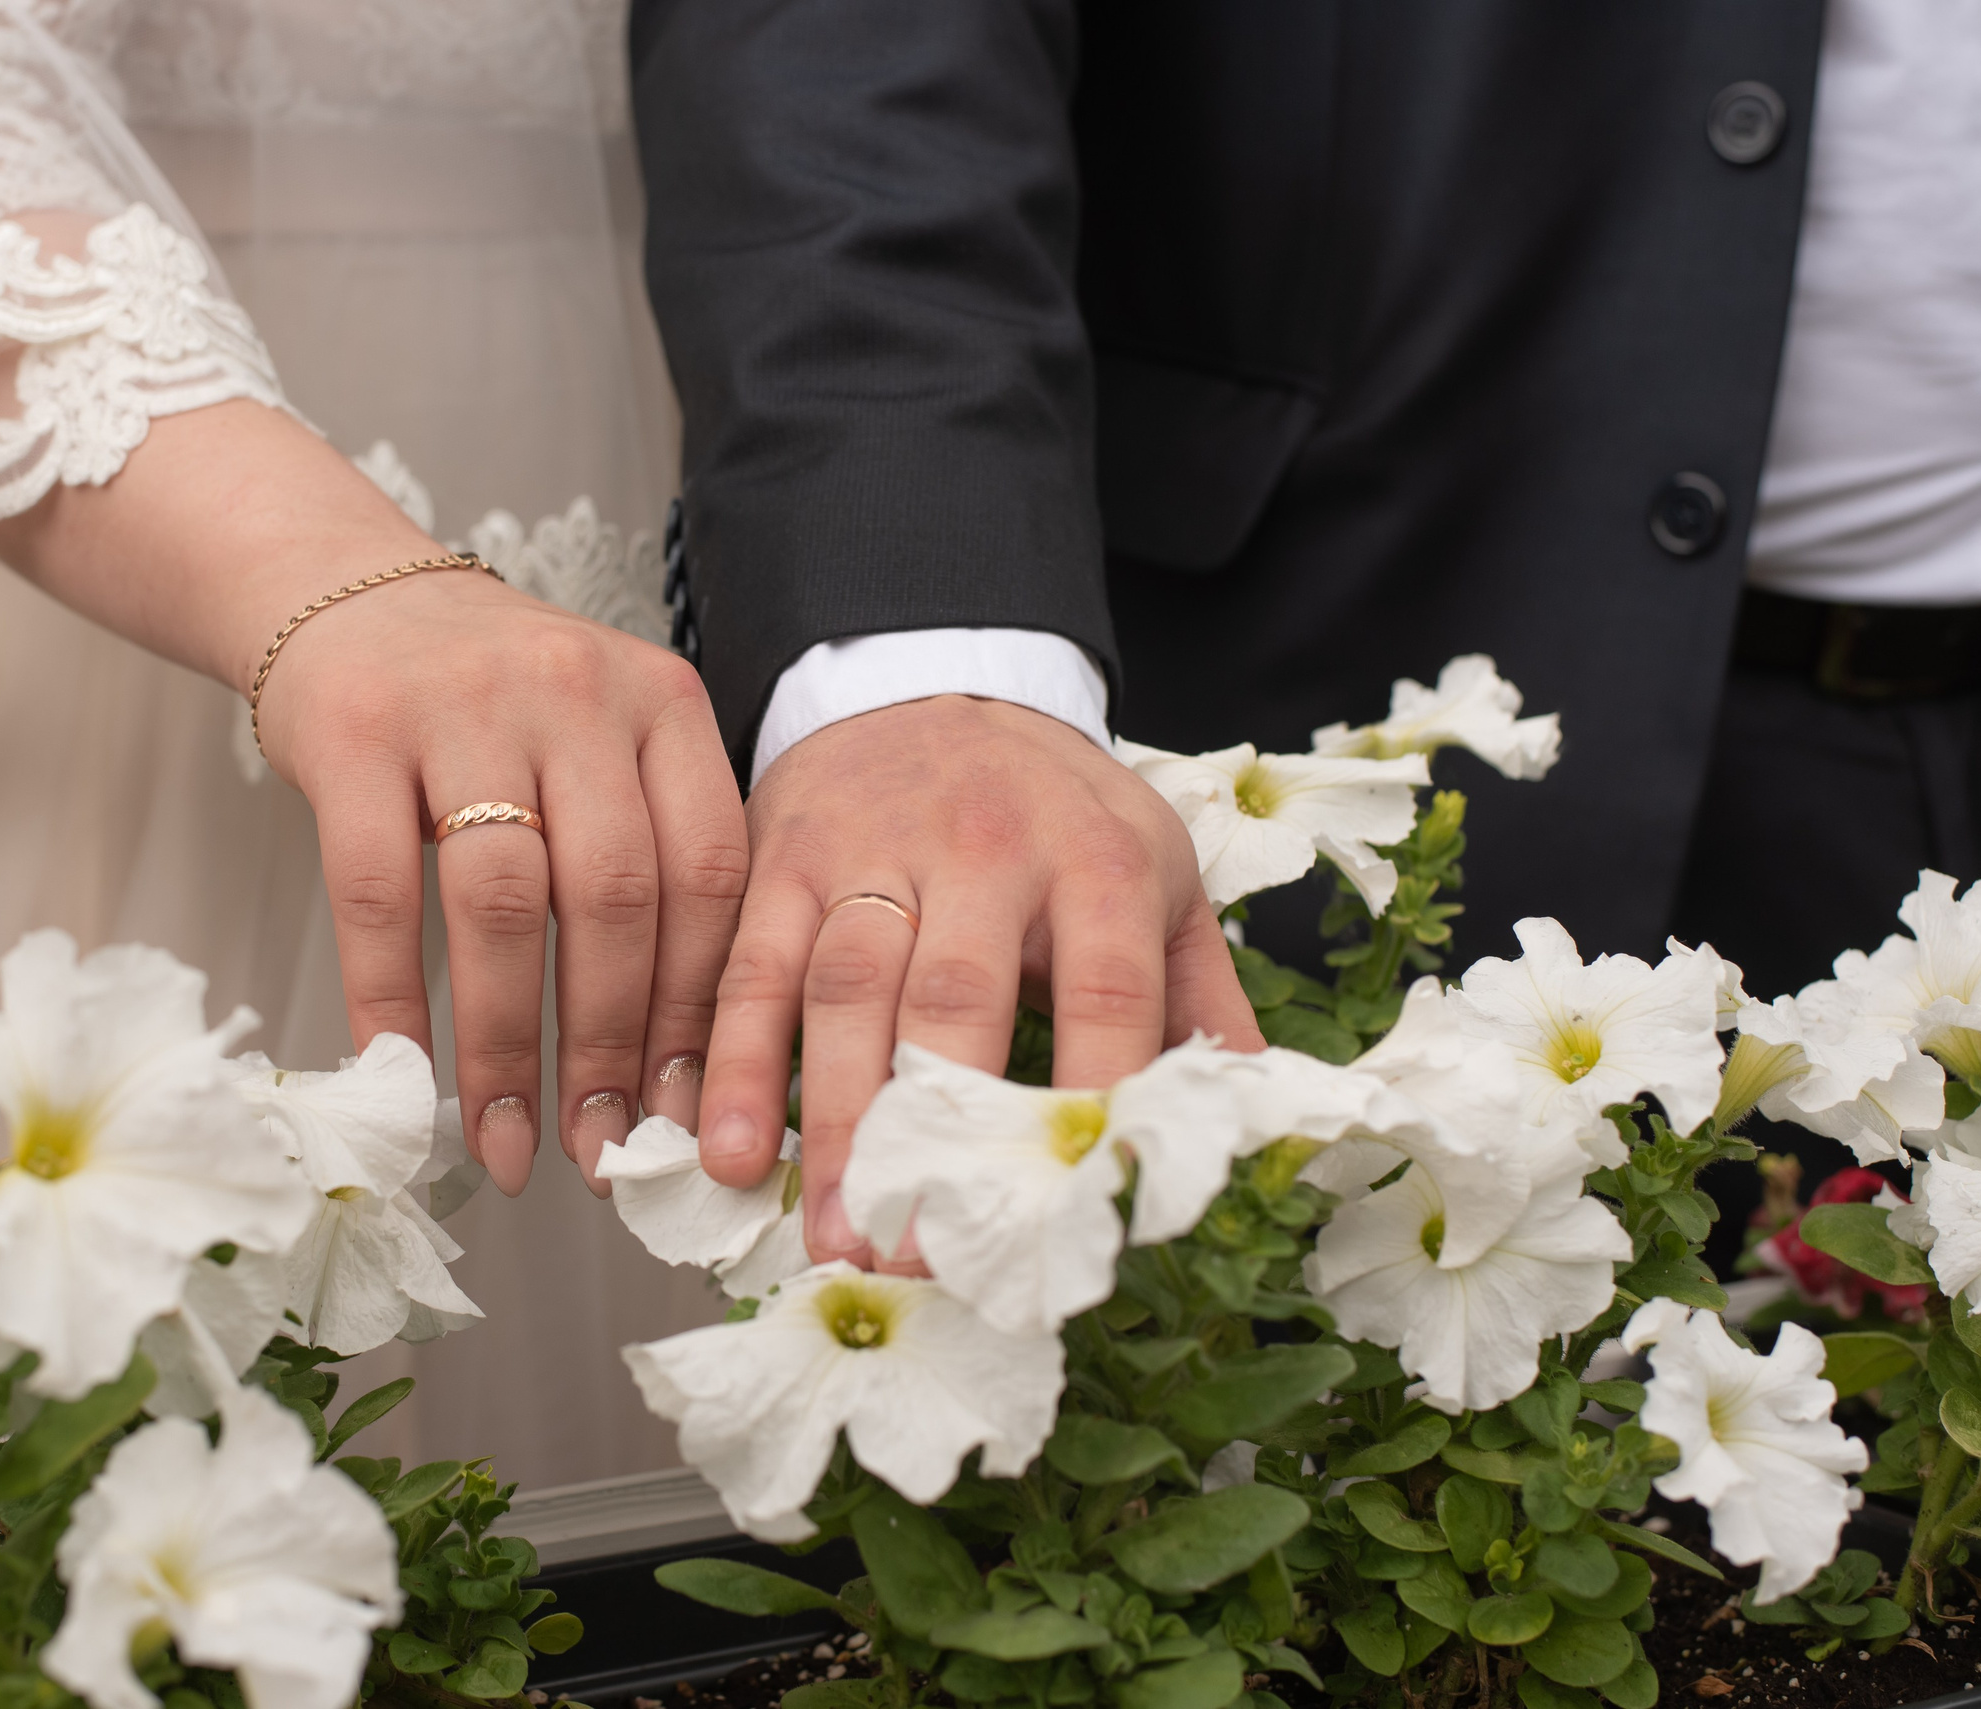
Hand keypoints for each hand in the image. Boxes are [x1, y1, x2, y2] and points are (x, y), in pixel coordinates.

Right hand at [258, 565, 746, 1196]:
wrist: (350, 594)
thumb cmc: (492, 705)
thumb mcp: (601, 743)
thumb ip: (650, 856)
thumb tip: (683, 1060)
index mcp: (661, 704)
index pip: (709, 875)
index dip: (699, 1009)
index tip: (683, 1115)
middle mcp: (574, 693)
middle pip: (615, 899)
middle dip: (612, 1048)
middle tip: (600, 1153)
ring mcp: (461, 705)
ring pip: (504, 903)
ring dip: (508, 1044)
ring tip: (507, 1141)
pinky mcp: (354, 731)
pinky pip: (376, 890)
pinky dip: (388, 997)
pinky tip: (401, 1074)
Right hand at [696, 695, 1260, 1263]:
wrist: (932, 681)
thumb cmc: (1053, 811)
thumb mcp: (1153, 869)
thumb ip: (1197, 991)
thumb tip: (1250, 1110)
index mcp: (1096, 857)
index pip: (1108, 986)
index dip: (1095, 1093)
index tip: (1080, 1202)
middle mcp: (983, 844)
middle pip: (956, 996)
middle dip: (938, 1133)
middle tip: (924, 1254)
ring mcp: (873, 848)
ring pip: (845, 988)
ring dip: (833, 1121)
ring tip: (834, 1233)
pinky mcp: (783, 858)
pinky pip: (752, 968)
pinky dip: (735, 1064)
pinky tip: (729, 1148)